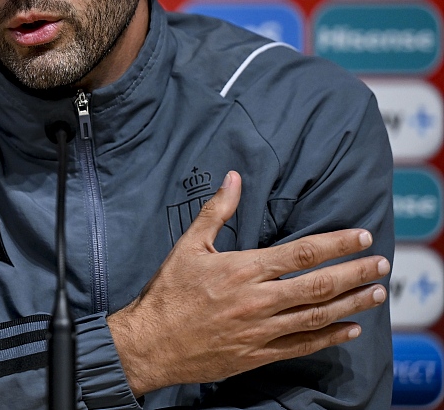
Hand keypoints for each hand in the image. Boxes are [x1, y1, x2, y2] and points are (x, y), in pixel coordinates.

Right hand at [107, 170, 389, 396]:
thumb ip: (216, 212)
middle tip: (381, 265)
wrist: (150, 342)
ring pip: (317, 316)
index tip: (360, 237)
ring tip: (376, 294)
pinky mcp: (257, 354)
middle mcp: (257, 300)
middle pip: (318, 285)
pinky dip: (329, 337)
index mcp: (241, 270)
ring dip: (351, 304)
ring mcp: (260, 330)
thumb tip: (233, 179)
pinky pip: (302, 346)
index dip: (335, 244)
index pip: (300, 253)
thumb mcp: (188, 246)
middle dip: (355, 273)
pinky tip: (349, 329)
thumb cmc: (168, 292)